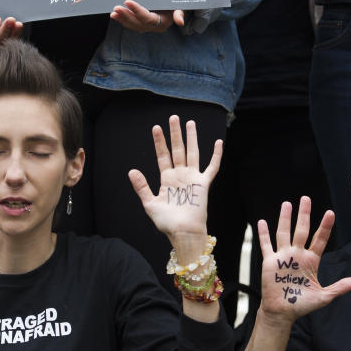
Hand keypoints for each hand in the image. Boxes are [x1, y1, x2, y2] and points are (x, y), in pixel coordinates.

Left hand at [111, 0, 183, 32]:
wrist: (176, 4)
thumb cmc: (177, 2)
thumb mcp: (180, 6)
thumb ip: (180, 13)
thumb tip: (180, 22)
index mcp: (163, 23)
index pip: (147, 18)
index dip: (137, 11)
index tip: (127, 1)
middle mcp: (155, 27)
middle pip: (138, 24)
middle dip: (126, 16)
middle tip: (116, 8)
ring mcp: (148, 27)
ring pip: (133, 25)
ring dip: (122, 19)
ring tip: (113, 13)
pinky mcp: (142, 24)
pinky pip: (131, 24)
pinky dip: (123, 20)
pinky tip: (115, 15)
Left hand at [129, 116, 221, 260]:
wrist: (183, 232)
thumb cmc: (167, 222)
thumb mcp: (150, 204)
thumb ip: (142, 187)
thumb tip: (132, 170)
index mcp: (167, 179)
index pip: (163, 156)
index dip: (160, 142)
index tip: (156, 127)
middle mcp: (180, 175)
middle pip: (178, 149)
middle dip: (175, 134)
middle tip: (174, 117)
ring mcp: (192, 178)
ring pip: (192, 153)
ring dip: (191, 138)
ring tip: (189, 123)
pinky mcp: (204, 184)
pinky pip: (212, 167)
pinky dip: (216, 155)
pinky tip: (218, 143)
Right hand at [257, 197, 350, 325]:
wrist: (283, 312)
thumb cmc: (303, 304)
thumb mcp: (324, 296)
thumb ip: (340, 287)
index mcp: (311, 260)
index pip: (320, 239)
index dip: (325, 226)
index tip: (330, 213)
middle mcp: (298, 255)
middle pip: (302, 230)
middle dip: (304, 214)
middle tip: (306, 199)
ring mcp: (283, 257)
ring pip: (284, 233)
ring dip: (285, 219)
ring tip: (287, 204)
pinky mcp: (270, 262)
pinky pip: (266, 246)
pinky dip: (263, 234)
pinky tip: (261, 222)